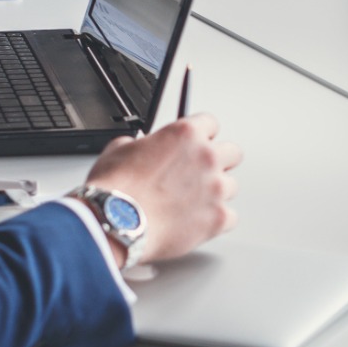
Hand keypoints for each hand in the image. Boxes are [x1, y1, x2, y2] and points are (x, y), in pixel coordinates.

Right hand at [83, 113, 244, 261]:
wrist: (115, 223)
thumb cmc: (115, 190)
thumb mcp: (119, 149)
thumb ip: (142, 143)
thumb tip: (142, 148)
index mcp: (185, 134)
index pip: (210, 123)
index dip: (201, 135)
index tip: (195, 145)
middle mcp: (206, 157)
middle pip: (232, 153)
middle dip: (218, 162)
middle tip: (199, 175)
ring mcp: (216, 188)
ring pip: (231, 186)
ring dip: (216, 193)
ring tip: (191, 204)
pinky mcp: (218, 218)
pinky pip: (230, 218)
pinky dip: (216, 221)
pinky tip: (197, 223)